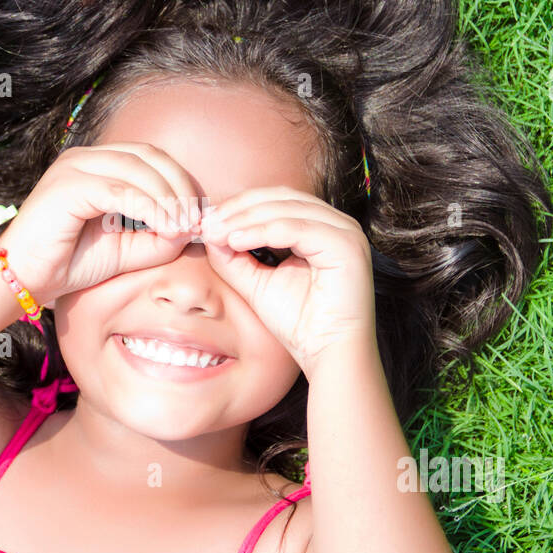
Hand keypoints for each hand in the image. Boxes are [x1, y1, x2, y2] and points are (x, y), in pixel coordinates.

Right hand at [0, 143, 203, 307]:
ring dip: (168, 198)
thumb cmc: (70, 264)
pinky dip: (149, 208)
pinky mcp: (67, 185)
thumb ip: (159, 238)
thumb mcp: (126, 249)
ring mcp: (74, 167)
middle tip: (197, 219)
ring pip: (137, 169)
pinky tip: (166, 228)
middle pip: (149, 155)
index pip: (151, 157)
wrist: (24, 280)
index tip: (200, 213)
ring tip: (184, 227)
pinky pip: (120, 191)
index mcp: (97, 165)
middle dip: (180, 186)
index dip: (181, 181)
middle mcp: (85, 158)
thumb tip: (192, 228)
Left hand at [199, 190, 376, 377]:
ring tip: (216, 233)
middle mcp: (337, 223)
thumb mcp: (256, 282)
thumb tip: (209, 229)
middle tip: (207, 224)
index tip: (206, 222)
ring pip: (286, 209)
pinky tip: (236, 241)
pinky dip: (262, 231)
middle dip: (238, 209)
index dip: (239, 206)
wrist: (327, 355)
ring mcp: (345, 231)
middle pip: (280, 197)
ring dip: (245, 218)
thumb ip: (234, 256)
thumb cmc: (298, 323)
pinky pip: (296, 228)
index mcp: (320, 227)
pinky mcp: (346, 245)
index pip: (275, 200)